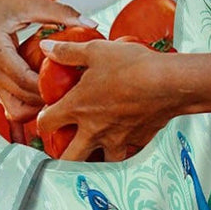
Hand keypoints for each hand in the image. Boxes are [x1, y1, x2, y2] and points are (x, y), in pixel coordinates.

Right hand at [0, 0, 95, 124]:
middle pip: (20, 98)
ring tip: (61, 94)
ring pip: (14, 109)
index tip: (72, 85)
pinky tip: (48, 92)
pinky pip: (12, 103)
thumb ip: (61, 13)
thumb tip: (92, 24)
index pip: (23, 79)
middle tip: (74, 93)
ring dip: (38, 106)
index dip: (47, 87)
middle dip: (47, 100)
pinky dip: (30, 103)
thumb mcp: (31, 2)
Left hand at [35, 37, 182, 160]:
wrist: (169, 82)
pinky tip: (125, 135)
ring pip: (100, 162)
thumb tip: (47, 47)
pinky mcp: (137, 141)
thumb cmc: (132, 66)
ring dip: (95, 157)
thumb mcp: (95, 51)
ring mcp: (116, 139)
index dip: (41, 120)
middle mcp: (94, 129)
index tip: (46, 116)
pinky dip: (123, 147)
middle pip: (68, 158)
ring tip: (96, 148)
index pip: (46, 124)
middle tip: (64, 146)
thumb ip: (68, 52)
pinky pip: (126, 151)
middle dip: (62, 156)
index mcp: (77, 107)